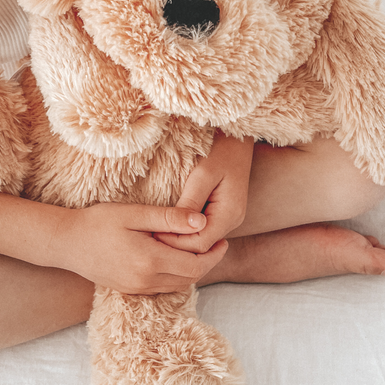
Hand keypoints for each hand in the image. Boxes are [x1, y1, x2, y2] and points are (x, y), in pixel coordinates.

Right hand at [47, 201, 227, 294]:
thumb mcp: (134, 214)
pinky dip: (177, 275)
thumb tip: (202, 222)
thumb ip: (169, 218)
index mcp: (150, 261)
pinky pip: (163, 287)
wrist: (66, 243)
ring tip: (201, 249)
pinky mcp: (129, 289)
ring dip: (193, 270)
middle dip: (207, 262)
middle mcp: (146, 281)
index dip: (214, 255)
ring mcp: (136, 288)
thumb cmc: (98, 222)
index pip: (196, 266)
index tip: (223, 239)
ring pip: (178, 285)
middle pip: (190, 278)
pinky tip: (177, 258)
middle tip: (217, 243)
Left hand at [155, 133, 254, 253]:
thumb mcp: (202, 173)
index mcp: (230, 213)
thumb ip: (191, 201)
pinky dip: (185, 231)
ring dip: (179, 239)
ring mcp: (229, 219)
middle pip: (200, 247)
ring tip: (154, 231)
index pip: (200, 244)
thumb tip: (178, 227)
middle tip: (146, 235)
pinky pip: (202, 231)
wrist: (237, 138)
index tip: (151, 231)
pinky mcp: (222, 214)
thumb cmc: (220, 150)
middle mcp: (232, 221)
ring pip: (201, 241)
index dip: (174, 242)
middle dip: (174, 244)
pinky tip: (168, 224)